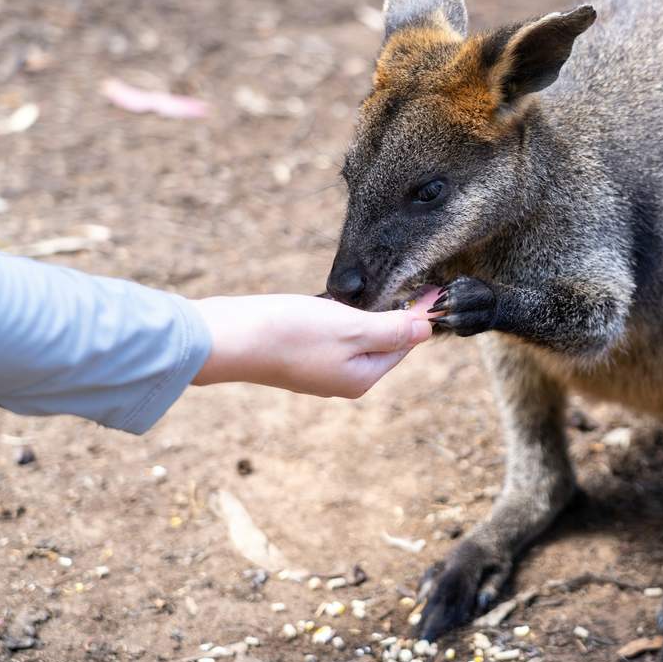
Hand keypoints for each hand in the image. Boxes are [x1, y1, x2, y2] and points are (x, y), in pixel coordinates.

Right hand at [189, 294, 436, 398]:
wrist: (225, 338)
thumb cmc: (289, 333)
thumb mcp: (351, 328)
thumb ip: (391, 330)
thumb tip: (426, 330)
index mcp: (361, 377)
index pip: (404, 344)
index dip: (420, 314)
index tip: (437, 287)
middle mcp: (342, 379)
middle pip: (382, 342)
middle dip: (397, 314)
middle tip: (415, 282)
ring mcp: (317, 368)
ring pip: (356, 337)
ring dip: (369, 313)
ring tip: (384, 287)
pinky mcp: (296, 353)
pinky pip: (331, 333)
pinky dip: (341, 315)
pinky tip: (338, 298)